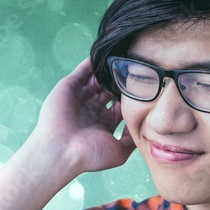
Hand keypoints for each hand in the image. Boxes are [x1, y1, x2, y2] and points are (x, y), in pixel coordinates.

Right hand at [30, 57, 135, 175]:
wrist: (60, 151)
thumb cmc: (89, 155)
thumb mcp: (119, 152)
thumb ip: (132, 139)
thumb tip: (144, 127)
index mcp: (104, 122)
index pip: (122, 104)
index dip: (133, 97)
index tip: (148, 88)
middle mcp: (93, 108)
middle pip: (111, 89)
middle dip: (122, 81)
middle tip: (138, 70)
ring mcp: (81, 96)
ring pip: (98, 78)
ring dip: (109, 70)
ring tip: (124, 58)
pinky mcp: (70, 86)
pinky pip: (83, 70)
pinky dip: (93, 62)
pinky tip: (106, 54)